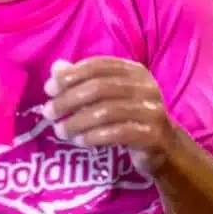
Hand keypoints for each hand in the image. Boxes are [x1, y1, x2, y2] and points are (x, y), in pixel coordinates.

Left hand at [43, 57, 177, 171]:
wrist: (164, 148)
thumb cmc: (129, 116)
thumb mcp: (107, 95)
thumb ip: (82, 80)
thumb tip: (56, 68)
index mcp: (134, 70)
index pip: (98, 65)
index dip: (71, 75)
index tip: (49, 89)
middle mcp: (146, 86)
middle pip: (99, 88)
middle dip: (68, 99)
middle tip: (48, 112)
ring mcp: (152, 110)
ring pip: (106, 112)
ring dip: (77, 122)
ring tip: (59, 131)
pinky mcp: (153, 135)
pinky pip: (117, 133)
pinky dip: (94, 136)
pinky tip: (79, 141)